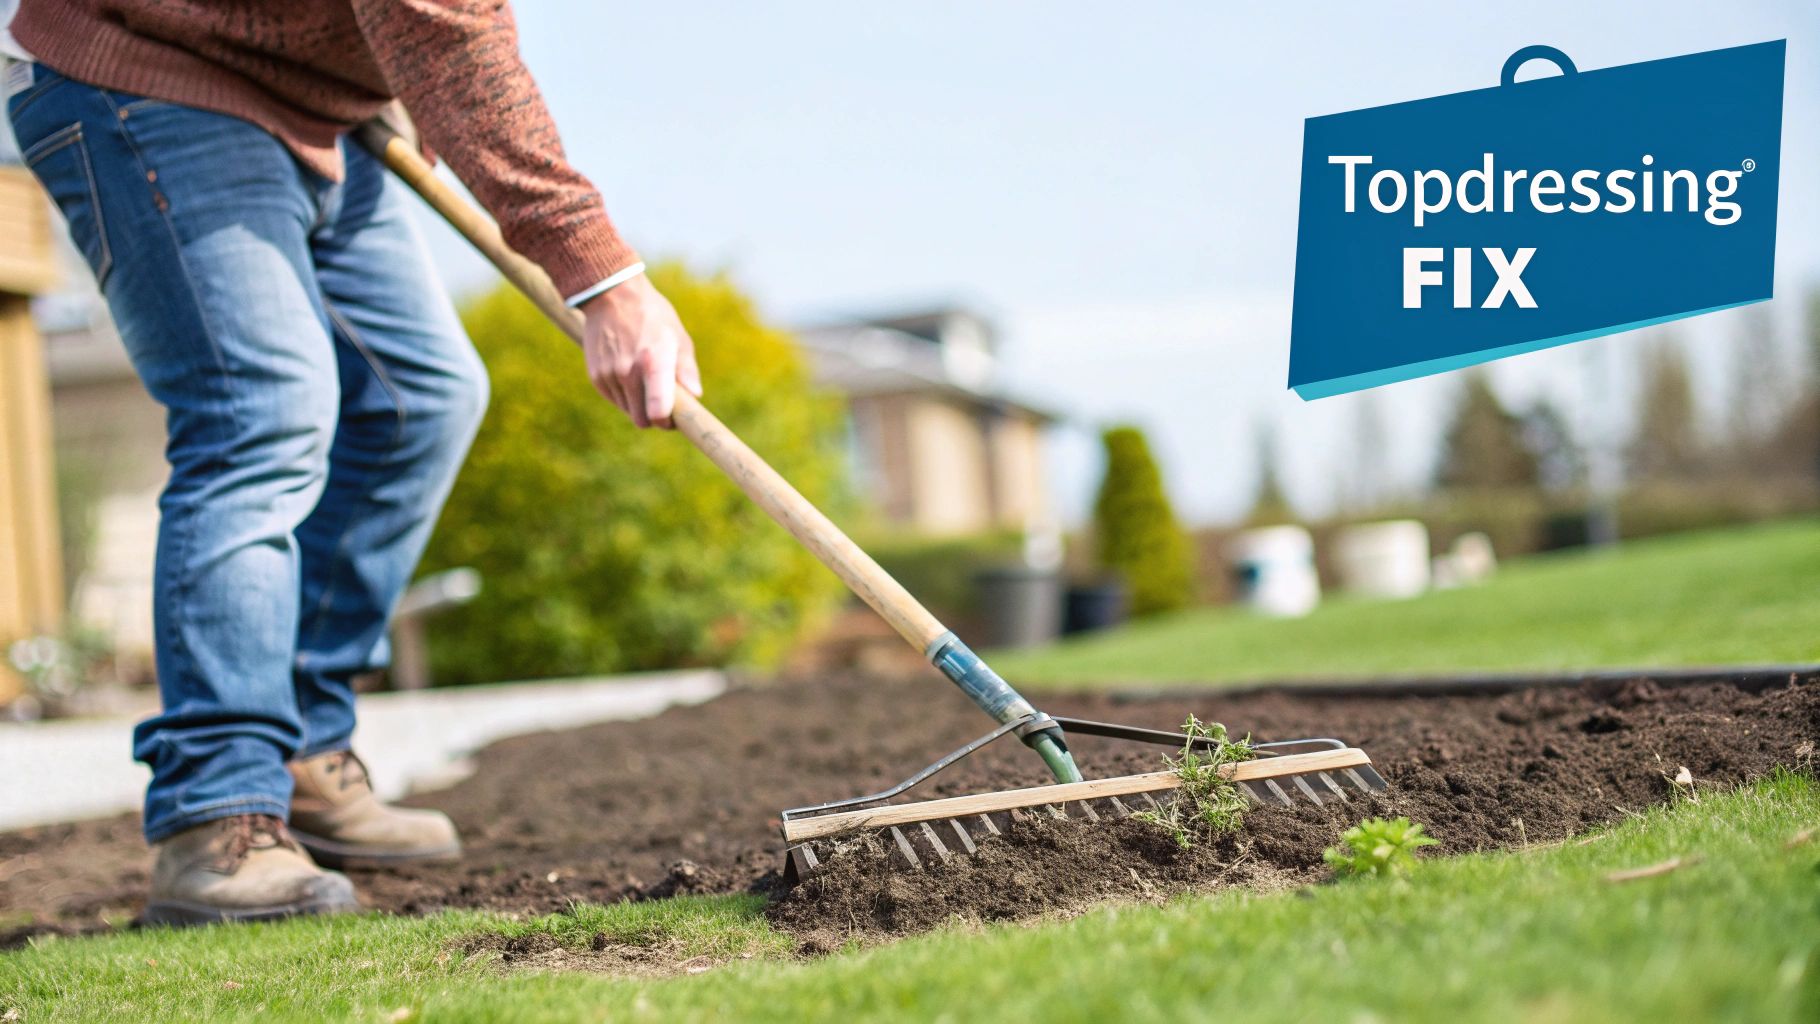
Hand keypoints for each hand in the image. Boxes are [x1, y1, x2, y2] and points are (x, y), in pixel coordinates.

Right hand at [580, 274, 701, 428]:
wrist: (612, 296)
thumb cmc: (653, 317)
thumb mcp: (677, 337)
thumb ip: (686, 369)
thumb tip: (695, 396)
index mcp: (653, 362)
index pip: (658, 410)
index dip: (668, 422)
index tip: (675, 418)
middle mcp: (628, 371)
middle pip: (642, 420)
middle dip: (655, 418)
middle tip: (665, 402)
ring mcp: (609, 375)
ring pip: (629, 412)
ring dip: (640, 405)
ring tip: (646, 379)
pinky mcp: (596, 377)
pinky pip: (616, 401)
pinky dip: (626, 396)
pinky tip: (630, 374)